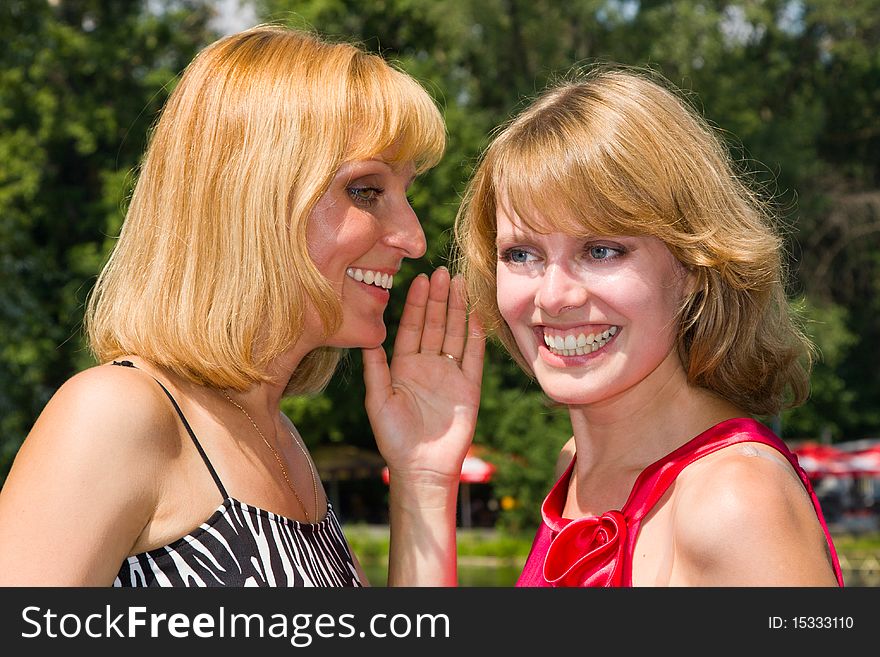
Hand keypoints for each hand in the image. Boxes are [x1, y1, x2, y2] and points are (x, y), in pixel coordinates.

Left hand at [362, 267, 484, 485]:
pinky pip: (473, 356)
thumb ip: (375, 370)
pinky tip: (477, 315)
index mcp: (404, 366)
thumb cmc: (394, 439)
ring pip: (454, 333)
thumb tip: (368, 338)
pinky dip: (476, 336)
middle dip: (438, 298)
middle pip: (434, 324)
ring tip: (460, 283)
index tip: (419, 279)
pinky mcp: (469, 387)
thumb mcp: (378, 401)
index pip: (411, 326)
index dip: (416, 303)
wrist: (422, 468)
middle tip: (442, 272)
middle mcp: (427, 365)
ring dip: (457, 309)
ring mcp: (449, 374)